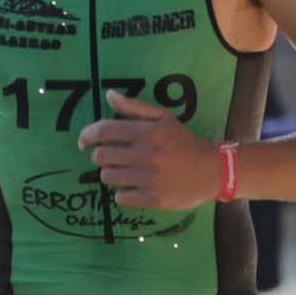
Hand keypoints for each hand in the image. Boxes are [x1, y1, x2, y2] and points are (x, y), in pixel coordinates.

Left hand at [77, 91, 211, 209]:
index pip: (106, 131)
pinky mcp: (154, 199)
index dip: (87, 135)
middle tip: (110, 158)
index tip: (83, 141)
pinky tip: (132, 187)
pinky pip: (121, 197)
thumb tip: (109, 95)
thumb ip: (135, 107)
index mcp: (149, 132)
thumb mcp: (164, 118)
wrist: (213, 171)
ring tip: (122, 172)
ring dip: (110, 174)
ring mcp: (150, 178)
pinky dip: (122, 193)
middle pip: (102, 156)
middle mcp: (148, 154)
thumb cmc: (184, 142)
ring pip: (108, 177)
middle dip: (101, 156)